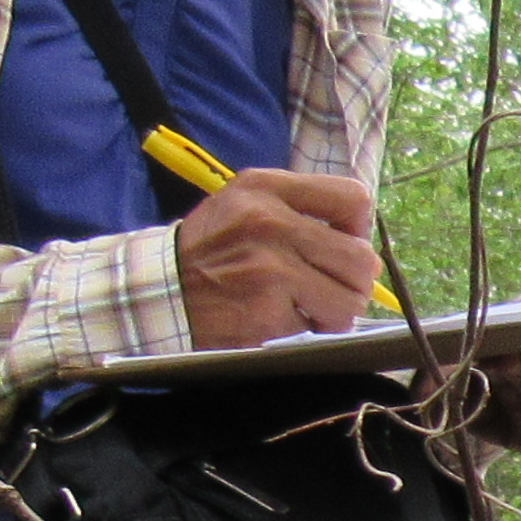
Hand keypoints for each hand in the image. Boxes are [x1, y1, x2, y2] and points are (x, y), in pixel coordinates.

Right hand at [175, 170, 379, 345]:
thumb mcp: (245, 203)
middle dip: (354, 281)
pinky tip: (282, 321)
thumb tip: (361, 240)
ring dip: (337, 311)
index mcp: (265, 188)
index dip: (359, 228)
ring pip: (350, 301)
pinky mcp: (267, 315)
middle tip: (332, 287)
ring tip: (309, 307)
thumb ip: (300, 207)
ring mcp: (268, 271)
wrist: (159, 291)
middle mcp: (269, 224)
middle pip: (361, 258)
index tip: (344, 243)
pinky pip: (319, 330)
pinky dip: (308, 332)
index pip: (354, 199)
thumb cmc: (212, 248)